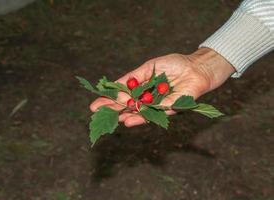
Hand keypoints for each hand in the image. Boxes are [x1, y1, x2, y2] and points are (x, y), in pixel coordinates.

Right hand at [90, 48, 234, 126]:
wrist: (195, 67)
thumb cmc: (173, 64)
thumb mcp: (148, 67)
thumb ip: (134, 77)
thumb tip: (117, 85)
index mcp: (142, 89)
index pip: (123, 96)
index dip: (109, 100)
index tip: (95, 104)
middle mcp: (148, 99)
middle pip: (128, 107)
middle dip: (113, 110)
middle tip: (97, 114)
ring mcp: (158, 105)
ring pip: (140, 113)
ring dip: (126, 116)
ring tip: (113, 119)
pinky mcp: (169, 108)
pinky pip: (154, 113)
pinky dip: (141, 117)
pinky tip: (129, 119)